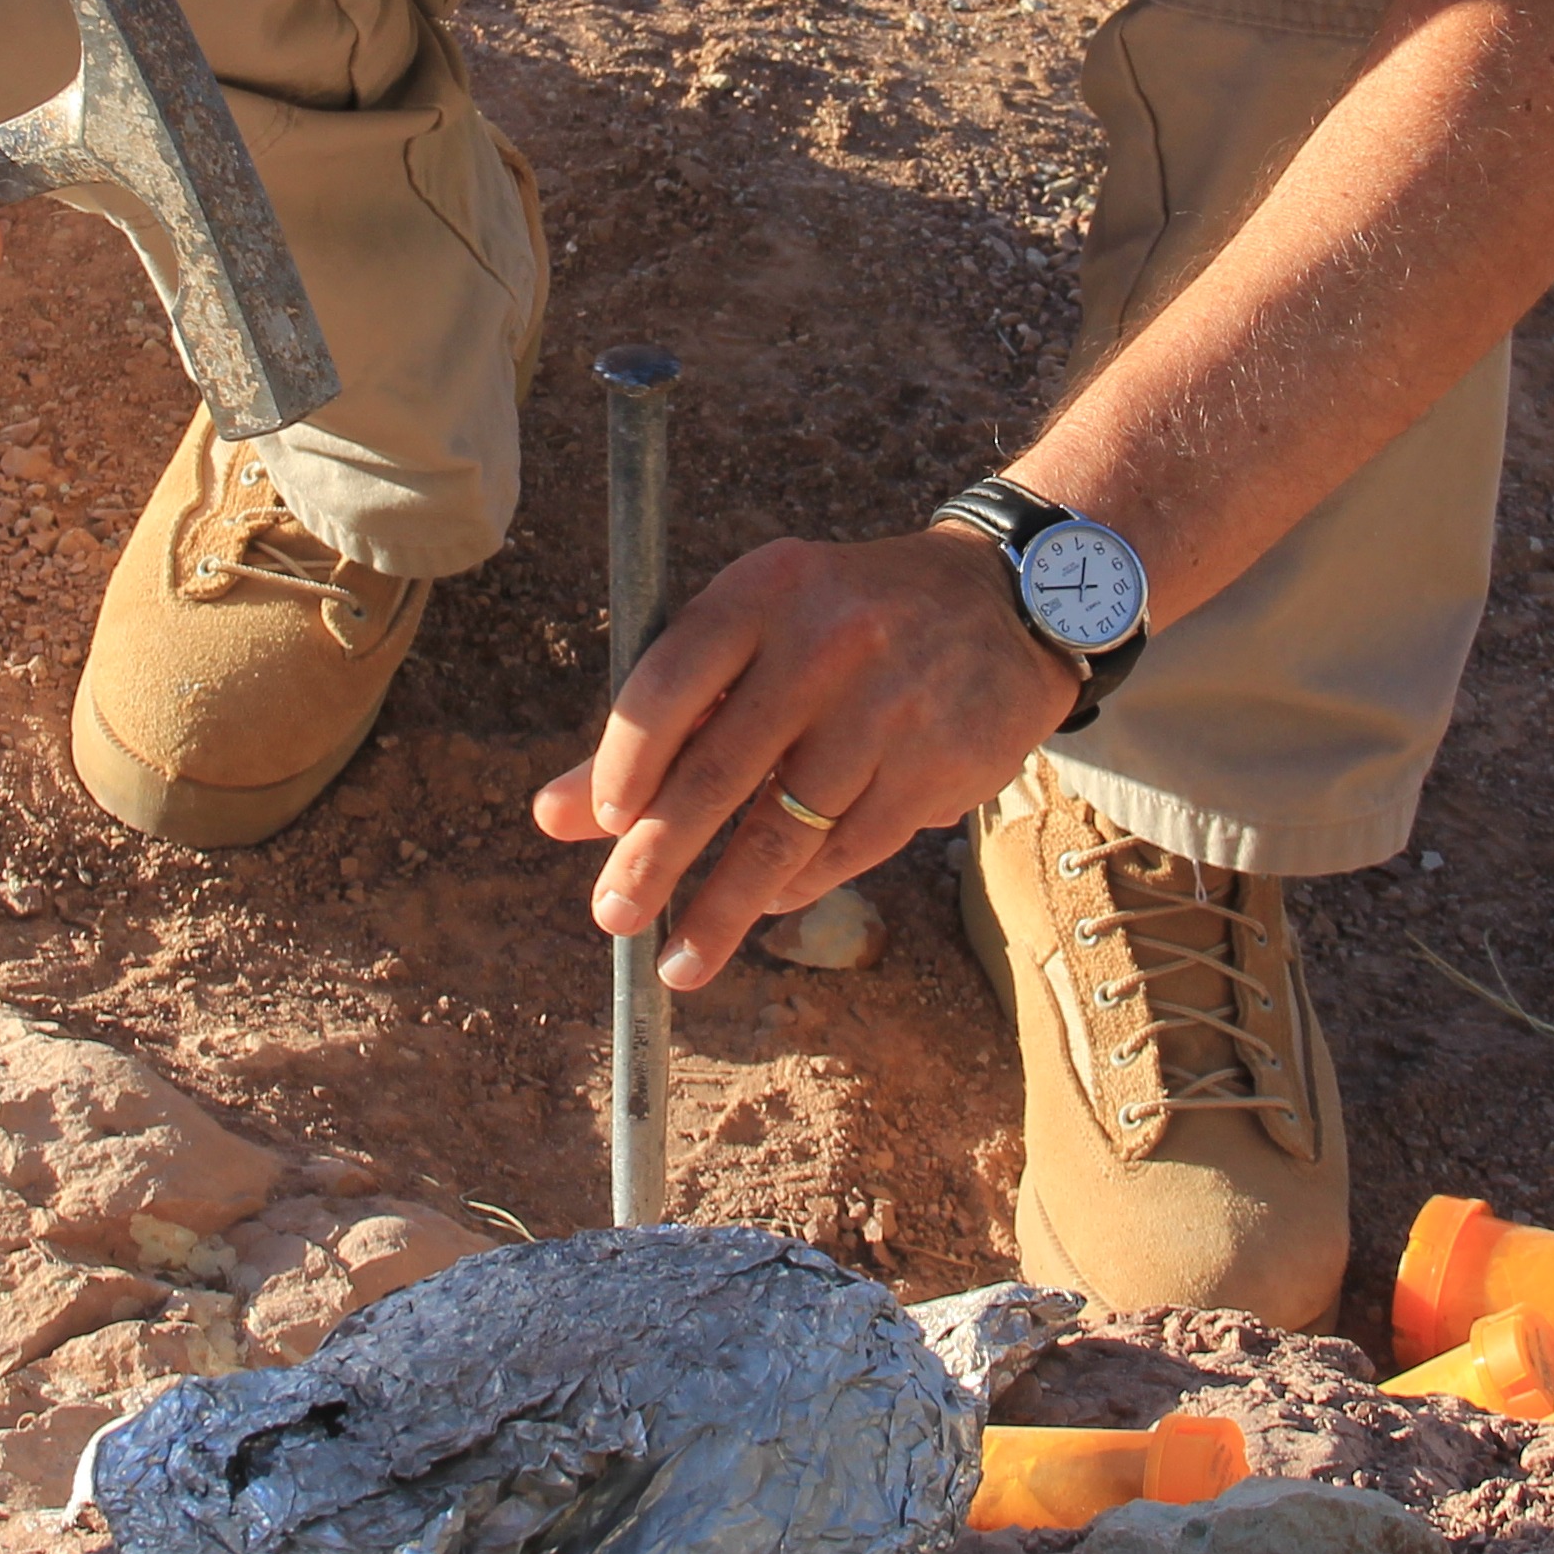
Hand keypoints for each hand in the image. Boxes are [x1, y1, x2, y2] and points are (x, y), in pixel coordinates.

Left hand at [532, 524, 1081, 987]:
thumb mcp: (755, 638)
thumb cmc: (843, 626)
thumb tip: (551, 817)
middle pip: (720, 771)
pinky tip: (766, 907)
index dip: (625, 761)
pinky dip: (798, 887)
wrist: (1002, 603)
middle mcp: (827, 643)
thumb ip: (660, 725)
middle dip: (656, 858)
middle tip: (612, 917)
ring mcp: (889, 707)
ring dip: (723, 907)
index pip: (669, 684)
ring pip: (784, 829)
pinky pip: (847, 849)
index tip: (602, 822)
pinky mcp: (937, 766)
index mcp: (765, 592)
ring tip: (679, 961)